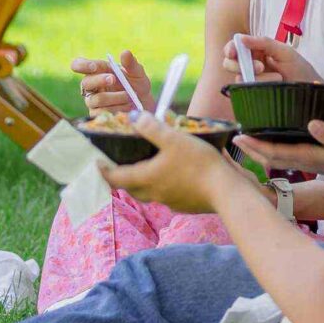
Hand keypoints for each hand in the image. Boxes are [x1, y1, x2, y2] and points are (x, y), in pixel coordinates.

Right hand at [72, 50, 151, 115]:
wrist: (143, 104)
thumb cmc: (137, 84)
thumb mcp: (137, 73)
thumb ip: (131, 64)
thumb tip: (125, 53)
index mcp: (98, 70)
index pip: (79, 65)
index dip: (82, 65)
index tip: (94, 66)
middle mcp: (92, 85)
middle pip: (85, 82)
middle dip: (99, 80)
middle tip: (113, 79)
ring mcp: (92, 100)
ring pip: (96, 99)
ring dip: (114, 97)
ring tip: (129, 96)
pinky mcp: (97, 114)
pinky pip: (102, 113)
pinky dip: (117, 109)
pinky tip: (127, 107)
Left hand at [100, 113, 245, 212]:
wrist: (226, 191)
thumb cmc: (198, 164)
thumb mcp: (174, 139)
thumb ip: (152, 128)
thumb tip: (133, 117)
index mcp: (146, 178)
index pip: (116, 177)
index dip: (104, 170)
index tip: (97, 163)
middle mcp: (154, 193)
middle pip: (131, 188)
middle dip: (122, 178)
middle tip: (120, 165)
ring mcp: (170, 201)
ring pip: (149, 193)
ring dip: (143, 182)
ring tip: (147, 168)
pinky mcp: (185, 204)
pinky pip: (167, 195)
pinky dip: (164, 185)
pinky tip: (175, 176)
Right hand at [224, 34, 321, 85]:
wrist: (311, 91)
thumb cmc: (300, 69)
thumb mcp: (284, 52)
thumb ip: (263, 43)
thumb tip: (240, 38)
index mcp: (256, 51)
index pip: (235, 47)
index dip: (230, 48)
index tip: (233, 52)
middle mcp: (250, 66)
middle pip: (230, 63)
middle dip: (240, 64)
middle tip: (260, 67)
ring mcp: (252, 82)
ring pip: (238, 78)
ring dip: (256, 78)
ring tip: (277, 78)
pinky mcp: (254, 95)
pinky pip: (245, 92)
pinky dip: (258, 88)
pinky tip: (273, 86)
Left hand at [235, 119, 323, 187]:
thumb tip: (312, 123)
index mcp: (308, 157)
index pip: (275, 153)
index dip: (256, 145)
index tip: (240, 136)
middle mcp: (302, 161)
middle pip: (268, 157)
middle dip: (250, 148)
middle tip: (232, 136)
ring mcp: (304, 162)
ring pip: (274, 157)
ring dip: (256, 149)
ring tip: (242, 139)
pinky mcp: (308, 159)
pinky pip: (282, 155)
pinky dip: (269, 148)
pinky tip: (264, 141)